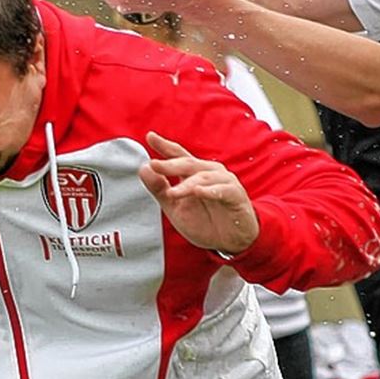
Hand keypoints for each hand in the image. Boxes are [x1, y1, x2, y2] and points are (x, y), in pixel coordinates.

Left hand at [138, 131, 258, 253]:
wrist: (229, 242)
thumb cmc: (204, 222)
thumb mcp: (175, 208)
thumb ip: (159, 189)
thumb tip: (143, 169)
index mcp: (194, 173)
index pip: (178, 155)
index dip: (165, 146)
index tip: (150, 137)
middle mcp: (210, 172)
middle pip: (188, 163)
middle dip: (170, 164)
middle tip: (154, 164)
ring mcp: (224, 182)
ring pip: (203, 178)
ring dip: (187, 185)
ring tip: (172, 193)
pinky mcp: (236, 195)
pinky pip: (223, 190)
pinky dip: (210, 191)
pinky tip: (199, 192)